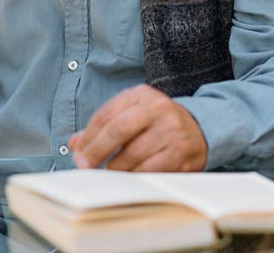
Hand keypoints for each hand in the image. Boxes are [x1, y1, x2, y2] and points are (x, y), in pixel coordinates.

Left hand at [69, 85, 206, 171]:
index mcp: (141, 94)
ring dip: (114, 168)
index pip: (106, 114)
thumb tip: (75, 144)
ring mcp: (172, 129)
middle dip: (96, 152)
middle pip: (118, 131)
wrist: (198, 129)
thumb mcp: (131, 115)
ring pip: (132, 154)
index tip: (78, 152)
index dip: (88, 136)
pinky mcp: (182, 152)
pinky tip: (128, 177)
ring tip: (108, 172)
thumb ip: (103, 127)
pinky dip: (134, 176)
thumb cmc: (156, 123)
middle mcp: (158, 107)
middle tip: (85, 166)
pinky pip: (149, 170)